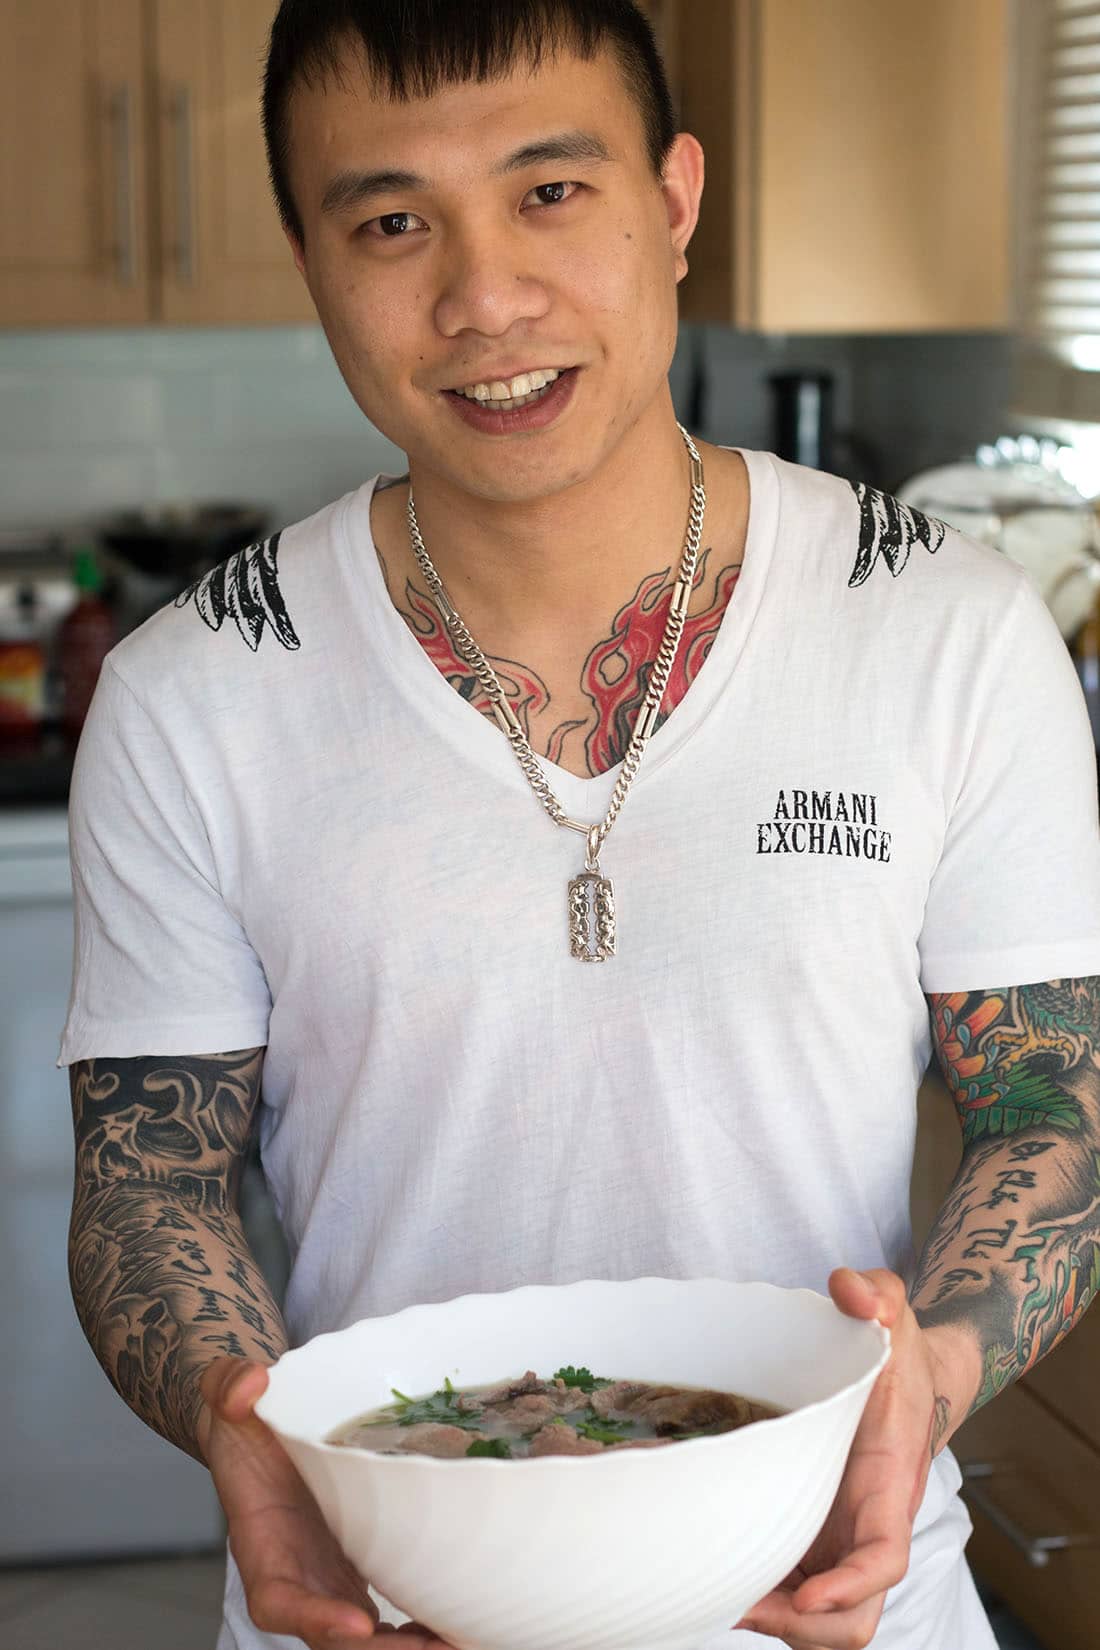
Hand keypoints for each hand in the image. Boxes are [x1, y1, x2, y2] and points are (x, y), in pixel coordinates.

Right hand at [198, 1358, 459, 1649]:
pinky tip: (461, 1621)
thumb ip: (228, 1385)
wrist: (260, 1431)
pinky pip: (386, 1617)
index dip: (314, 1618)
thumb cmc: (245, 1420)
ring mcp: (328, 1580)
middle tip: (438, 1647)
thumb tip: (248, 1384)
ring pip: (365, 1640)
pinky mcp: (357, 1570)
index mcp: (263, 1543)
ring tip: (464, 1641)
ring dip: (410, 1646)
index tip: (358, 1624)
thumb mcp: (229, 1396)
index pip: (278, 1600)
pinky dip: (419, 1626)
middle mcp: (297, 1575)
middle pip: (333, 1638)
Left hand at [733, 1268, 942, 1648]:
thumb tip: (848, 1287)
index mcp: (889, 1482)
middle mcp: (868, 1524)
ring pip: (826, 1619)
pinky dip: (766, 1598)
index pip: (886, 1557)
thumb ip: (875, 1292)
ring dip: (778, 1621)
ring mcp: (844, 1538)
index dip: (850, 1586)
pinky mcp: (819, 1537)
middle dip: (803, 1627)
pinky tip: (721, 1576)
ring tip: (720, 1599)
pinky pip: (798, 1591)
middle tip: (741, 1605)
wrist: (914, 1381)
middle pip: (855, 1616)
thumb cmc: (898, 1353)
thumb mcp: (893, 1312)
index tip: (807, 1598)